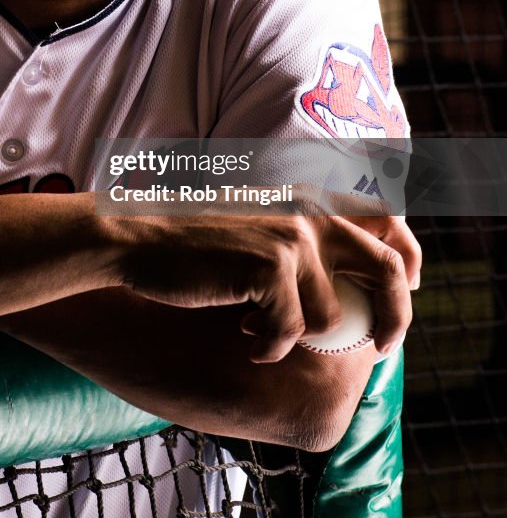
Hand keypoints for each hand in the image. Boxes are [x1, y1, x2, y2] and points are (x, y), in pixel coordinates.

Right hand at [109, 212, 419, 362]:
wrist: (138, 237)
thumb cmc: (193, 241)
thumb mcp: (258, 227)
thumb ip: (302, 244)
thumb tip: (347, 293)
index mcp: (310, 199)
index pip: (384, 223)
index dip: (406, 260)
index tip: (407, 290)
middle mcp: (311, 213)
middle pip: (387, 269)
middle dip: (395, 316)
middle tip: (384, 346)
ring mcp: (293, 239)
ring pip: (330, 317)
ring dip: (296, 335)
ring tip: (257, 329)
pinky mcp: (270, 269)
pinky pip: (289, 333)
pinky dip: (267, 346)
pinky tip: (242, 335)